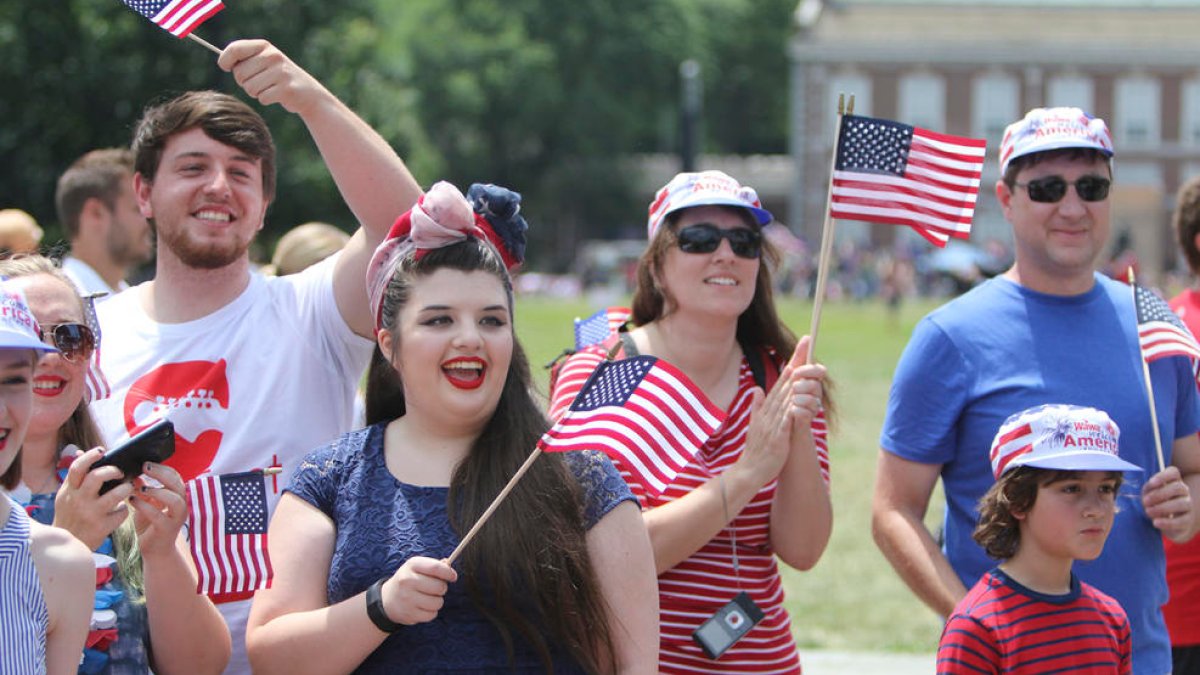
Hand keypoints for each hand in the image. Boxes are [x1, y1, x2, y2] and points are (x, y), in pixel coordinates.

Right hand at [53, 447, 134, 549]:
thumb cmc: (70, 516)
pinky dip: (124, 510)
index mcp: (69, 491)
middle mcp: (78, 500)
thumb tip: (79, 452)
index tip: (102, 451)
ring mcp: (90, 514)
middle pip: (97, 477)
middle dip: (113, 470)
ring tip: (127, 489)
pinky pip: (121, 512)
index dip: (90, 456)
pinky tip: (120, 511)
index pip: (76, 468)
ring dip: (126, 488)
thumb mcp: (67, 496)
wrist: (69, 545)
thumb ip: (75, 476)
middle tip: (120, 472)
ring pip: (116, 494)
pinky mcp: (102, 527)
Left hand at [129, 463, 188, 559]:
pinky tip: (133, 501)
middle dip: (161, 474)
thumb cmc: (150, 525)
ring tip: (141, 487)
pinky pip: (158, 515)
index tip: (146, 463)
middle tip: (145, 467)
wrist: (154, 551)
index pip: (176, 477)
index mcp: (177, 497)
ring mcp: (176, 518)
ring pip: (175, 500)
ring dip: (157, 491)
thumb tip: (135, 475)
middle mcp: (181, 506)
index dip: (162, 468)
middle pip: (178, 484)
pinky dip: (145, 506)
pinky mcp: (167, 529)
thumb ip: (143, 491)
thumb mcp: (146, 504)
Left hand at [217, 39, 326, 115]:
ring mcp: (281, 72)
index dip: (225, 60)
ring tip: (268, 88)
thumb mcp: (264, 61)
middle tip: (258, 82)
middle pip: (239, 73)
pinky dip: (266, 99)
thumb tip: (222, 61)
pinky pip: (262, 98)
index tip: (226, 67)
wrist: (308, 93)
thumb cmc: (278, 77)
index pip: (235, 49)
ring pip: (249, 88)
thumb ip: (245, 58)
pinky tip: (277, 96)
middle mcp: (273, 56)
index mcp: (264, 46)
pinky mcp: (286, 89)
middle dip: (244, 81)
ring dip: (255, 92)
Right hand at [381, 557, 457, 625]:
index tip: (453, 577)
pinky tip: (422, 607)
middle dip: (442, 588)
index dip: (448, 573)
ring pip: (438, 602)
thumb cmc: (408, 580)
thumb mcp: (416, 567)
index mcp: (412, 565)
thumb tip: (449, 569)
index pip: (436, 568)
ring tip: (428, 598)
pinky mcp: (409, 614)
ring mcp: (407, 598)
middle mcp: (407, 580)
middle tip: (434, 589)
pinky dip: (431, 612)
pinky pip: (432, 615)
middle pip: (440, 587)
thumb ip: (434, 566)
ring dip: (437, 601)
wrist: (387, 599)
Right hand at [734, 336, 824, 486]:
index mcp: (767, 407)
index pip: (782, 380)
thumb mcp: (757, 423)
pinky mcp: (778, 437)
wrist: (750, 471)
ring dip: (800, 381)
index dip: (793, 361)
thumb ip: (757, 406)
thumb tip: (757, 389)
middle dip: (798, 362)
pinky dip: (794, 410)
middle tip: (808, 342)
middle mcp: (770, 411)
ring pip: (788, 398)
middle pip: (786, 382)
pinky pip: (787, 421)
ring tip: (811, 365)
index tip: (803, 344)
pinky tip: (802, 401)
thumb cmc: (756, 448)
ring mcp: (773, 423)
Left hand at [1143, 466, 1194, 541]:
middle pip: (1177, 487)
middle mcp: (1183, 491)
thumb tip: (1148, 492)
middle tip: (1145, 502)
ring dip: (1162, 508)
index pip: (1174, 472)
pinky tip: (1156, 523)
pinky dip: (1168, 522)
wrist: (1166, 522)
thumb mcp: (1148, 494)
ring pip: (1181, 503)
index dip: (1163, 476)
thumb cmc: (1154, 502)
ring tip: (1148, 512)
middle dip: (1160, 494)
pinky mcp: (1188, 520)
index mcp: (1173, 481)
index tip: (1151, 482)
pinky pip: (1182, 521)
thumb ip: (1148, 490)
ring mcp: (1188, 505)